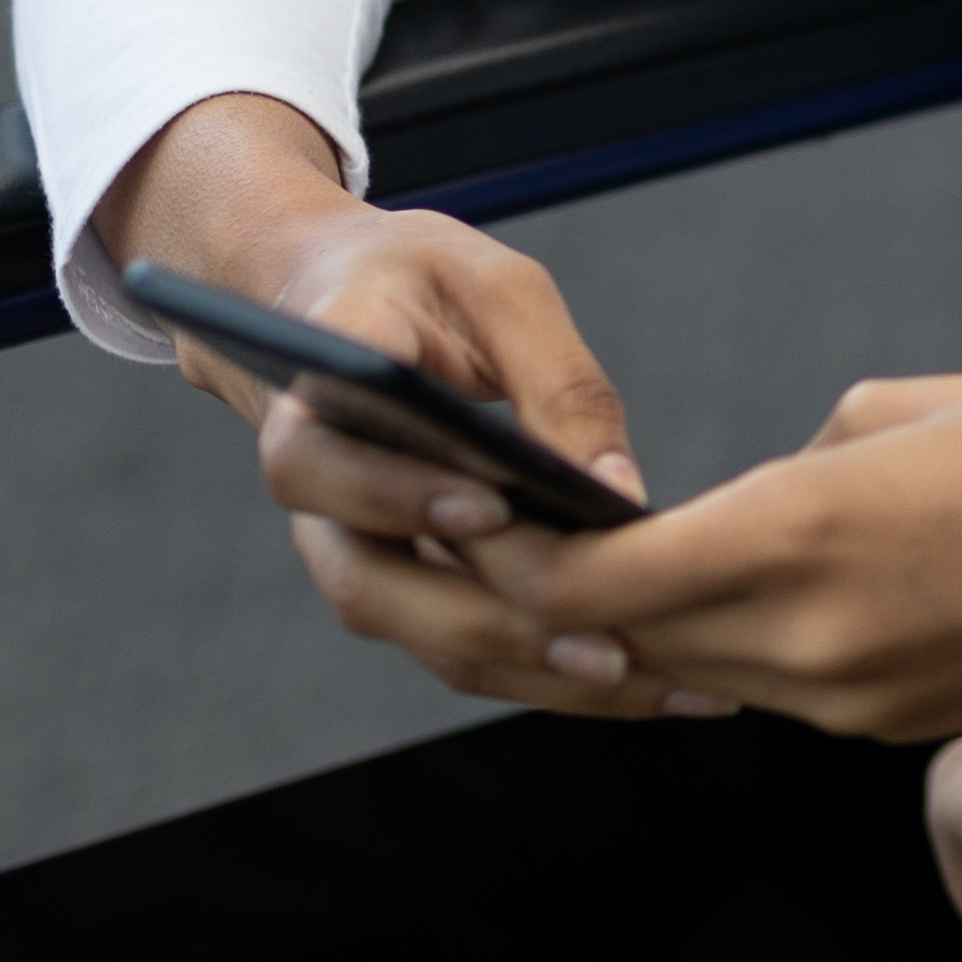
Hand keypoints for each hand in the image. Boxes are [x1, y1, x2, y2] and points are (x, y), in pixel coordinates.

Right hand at [93, 91, 692, 722]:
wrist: (335, 305)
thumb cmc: (417, 281)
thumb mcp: (497, 288)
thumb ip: (555, 379)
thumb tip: (619, 491)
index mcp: (313, 393)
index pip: (325, 461)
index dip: (396, 495)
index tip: (491, 508)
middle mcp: (316, 490)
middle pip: (372, 585)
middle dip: (490, 623)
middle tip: (604, 645)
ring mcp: (354, 547)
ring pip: (423, 636)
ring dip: (534, 670)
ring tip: (648, 680)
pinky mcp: (405, 581)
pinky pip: (465, 643)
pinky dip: (549, 669)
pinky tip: (643, 677)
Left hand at [484, 364, 961, 744]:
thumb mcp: (909, 404)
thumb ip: (798, 463)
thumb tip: (749, 502)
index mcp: (803, 540)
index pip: (603, 587)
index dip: (529, 563)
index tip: (493, 524)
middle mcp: (815, 644)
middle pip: (634, 644)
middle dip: (573, 602)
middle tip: (525, 546)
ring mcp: (860, 703)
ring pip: (706, 675)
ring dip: (660, 633)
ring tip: (631, 572)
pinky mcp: (905, 728)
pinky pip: (788, 693)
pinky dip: (751, 652)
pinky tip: (756, 602)